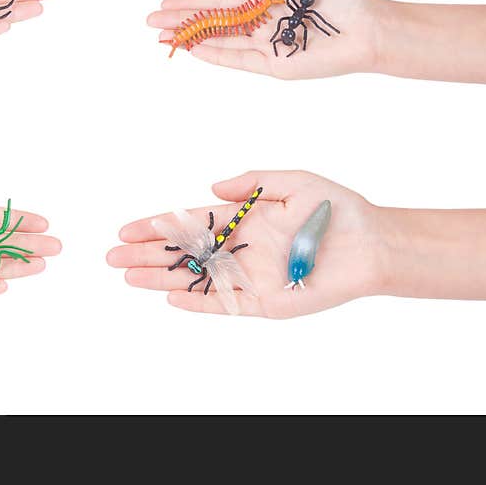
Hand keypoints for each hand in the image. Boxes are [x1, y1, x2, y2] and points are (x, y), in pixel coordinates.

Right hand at [107, 170, 380, 317]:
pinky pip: (226, 305)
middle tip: (112, 255)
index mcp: (243, 218)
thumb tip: (211, 185)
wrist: (373, 244)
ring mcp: (251, 277)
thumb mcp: (293, 181)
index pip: (189, 222)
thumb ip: (252, 181)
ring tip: (128, 277)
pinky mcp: (267, 302)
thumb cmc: (336, 208)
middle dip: (147, 254)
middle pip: (184, 253)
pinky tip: (171, 299)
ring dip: (161, 279)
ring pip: (196, 279)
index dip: (157, 225)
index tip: (127, 226)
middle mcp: (241, 248)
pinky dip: (198, 303)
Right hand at [147, 0, 381, 78]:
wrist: (370, 28)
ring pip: (220, 41)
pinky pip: (239, 60)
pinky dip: (216, 55)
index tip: (167, 1)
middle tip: (151, 22)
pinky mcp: (276, 65)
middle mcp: (262, 23)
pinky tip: (194, 49)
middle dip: (182, 21)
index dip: (194, 0)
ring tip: (163, 36)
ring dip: (191, 38)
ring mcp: (267, 46)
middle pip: (213, 21)